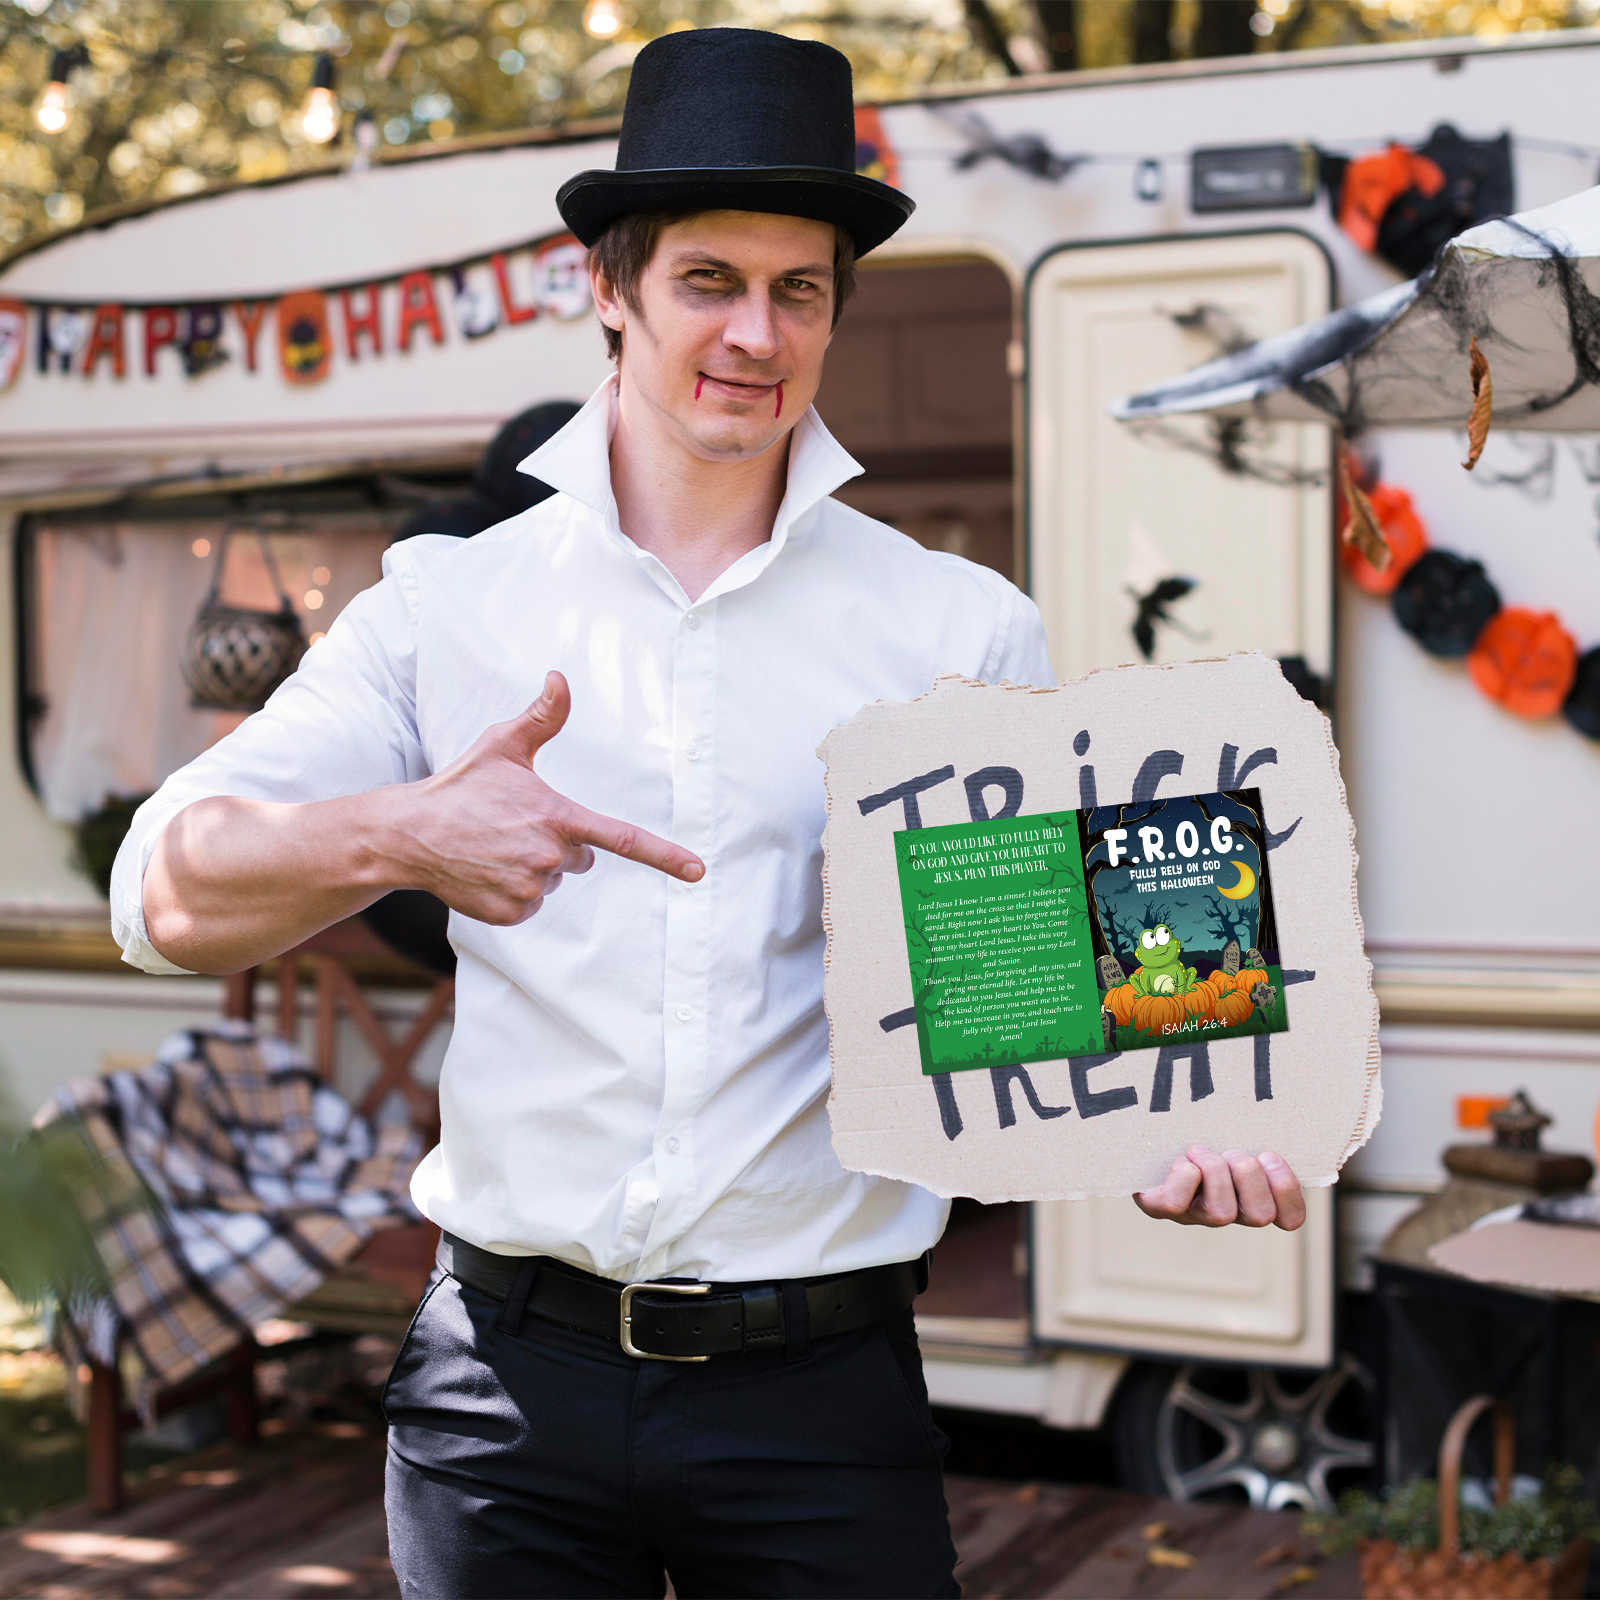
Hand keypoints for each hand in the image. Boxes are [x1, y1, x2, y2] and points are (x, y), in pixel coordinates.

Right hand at [386, 670, 703, 925]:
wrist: (408, 835)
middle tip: (515, 827)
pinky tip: (486, 870)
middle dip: (558, 844)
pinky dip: (513, 892)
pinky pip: (531, 904)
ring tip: (493, 847)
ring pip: (553, 880)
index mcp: (558, 817)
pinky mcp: (512, 913)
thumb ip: (542, 717)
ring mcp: (530, 888)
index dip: (666, 856)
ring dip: (533, 867)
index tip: (699, 870)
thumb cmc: (460, 786)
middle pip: (580, 857)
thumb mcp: (502, 746)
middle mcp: (550, 856)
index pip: (623, 839)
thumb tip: (559, 676)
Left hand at [1134, 1146, 1305, 1229]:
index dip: (1287, 1191)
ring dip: (1215, 1172)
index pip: (1290, 1218)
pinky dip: (1182, 1176)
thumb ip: (1257, 1131)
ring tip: (1201, 1151)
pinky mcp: (1161, 1207)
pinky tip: (1181, 1160)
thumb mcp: (1233, 1131)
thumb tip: (1278, 1109)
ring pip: (1221, 1212)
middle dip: (1249, 1176)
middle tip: (1232, 1152)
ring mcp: (1194, 1214)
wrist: (1143, 1139)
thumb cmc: (1200, 1131)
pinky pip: (1176, 1203)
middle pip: (1259, 1216)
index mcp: (1253, 1197)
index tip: (1269, 1156)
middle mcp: (1228, 1211)